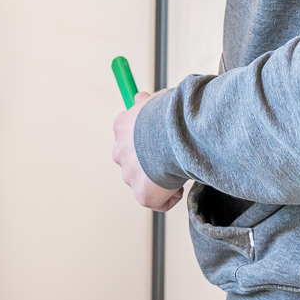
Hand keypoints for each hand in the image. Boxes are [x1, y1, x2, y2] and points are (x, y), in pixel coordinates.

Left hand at [112, 88, 182, 211]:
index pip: (129, 136)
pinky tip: (180, 183)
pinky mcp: (143, 195)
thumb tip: (140, 98)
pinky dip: (171, 196)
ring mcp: (129, 175)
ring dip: (161, 178)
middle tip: (170, 155)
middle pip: (134, 161)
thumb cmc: (168, 115)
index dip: (146, 139)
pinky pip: (159, 201)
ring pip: (145, 181)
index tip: (160, 137)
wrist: (172, 135)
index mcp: (122, 126)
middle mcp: (120, 151)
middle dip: (151, 161)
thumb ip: (147, 102)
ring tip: (177, 167)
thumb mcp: (156, 99)